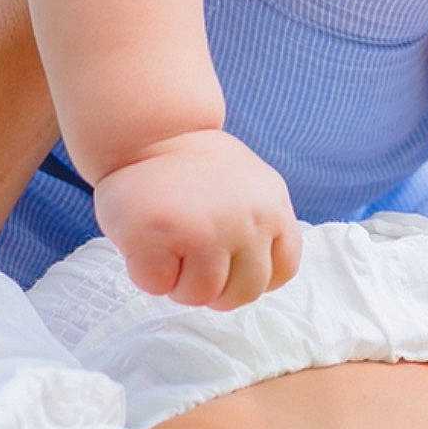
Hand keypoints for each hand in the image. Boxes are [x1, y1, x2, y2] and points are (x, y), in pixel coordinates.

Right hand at [93, 128, 301, 309]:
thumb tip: (256, 277)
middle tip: (190, 252)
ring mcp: (204, 231)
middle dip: (213, 286)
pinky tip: (147, 238)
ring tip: (168, 240)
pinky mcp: (159, 238)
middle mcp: (246, 221)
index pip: (281, 271)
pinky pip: (156, 285)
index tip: (227, 260)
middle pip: (242, 293)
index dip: (249, 274)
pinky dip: (146, 271)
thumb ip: (260, 226)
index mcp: (272, 207)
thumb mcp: (250, 187)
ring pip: (199, 296)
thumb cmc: (194, 169)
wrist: (149, 133)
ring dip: (177, 280)